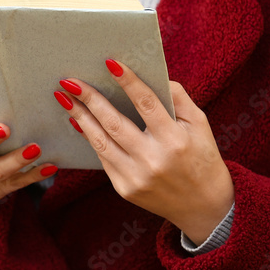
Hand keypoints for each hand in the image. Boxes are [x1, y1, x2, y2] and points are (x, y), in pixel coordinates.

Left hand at [54, 59, 234, 244]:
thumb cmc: (202, 157)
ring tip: (65, 98)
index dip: (128, 82)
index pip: (147, 104)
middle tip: (70, 81)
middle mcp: (153, 160)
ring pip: (101, 142)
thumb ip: (177, 98)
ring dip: (80, 118)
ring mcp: (136, 177)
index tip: (110, 63)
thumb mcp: (200, 124)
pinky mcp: (125, 189)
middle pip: (114, 123)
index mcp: (174, 140)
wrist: (204, 206)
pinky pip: (103, 158)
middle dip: (90, 99)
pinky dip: (90, 138)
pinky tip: (79, 122)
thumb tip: (149, 75)